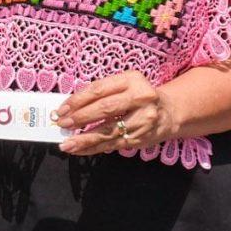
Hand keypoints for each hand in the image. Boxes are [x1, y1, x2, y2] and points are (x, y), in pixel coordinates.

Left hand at [55, 71, 182, 155]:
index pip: (100, 89)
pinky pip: (113, 144)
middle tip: (62, 124)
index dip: (78, 100)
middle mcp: (141, 98)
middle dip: (80, 117)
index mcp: (132, 80)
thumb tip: (69, 108)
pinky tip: (79, 150)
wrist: (169, 112)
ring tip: (66, 144)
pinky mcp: (141, 137)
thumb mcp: (123, 86)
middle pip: (105, 108)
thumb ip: (100, 93)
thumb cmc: (137, 97)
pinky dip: (93, 148)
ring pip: (108, 130)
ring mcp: (143, 119)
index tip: (62, 108)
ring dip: (84, 139)